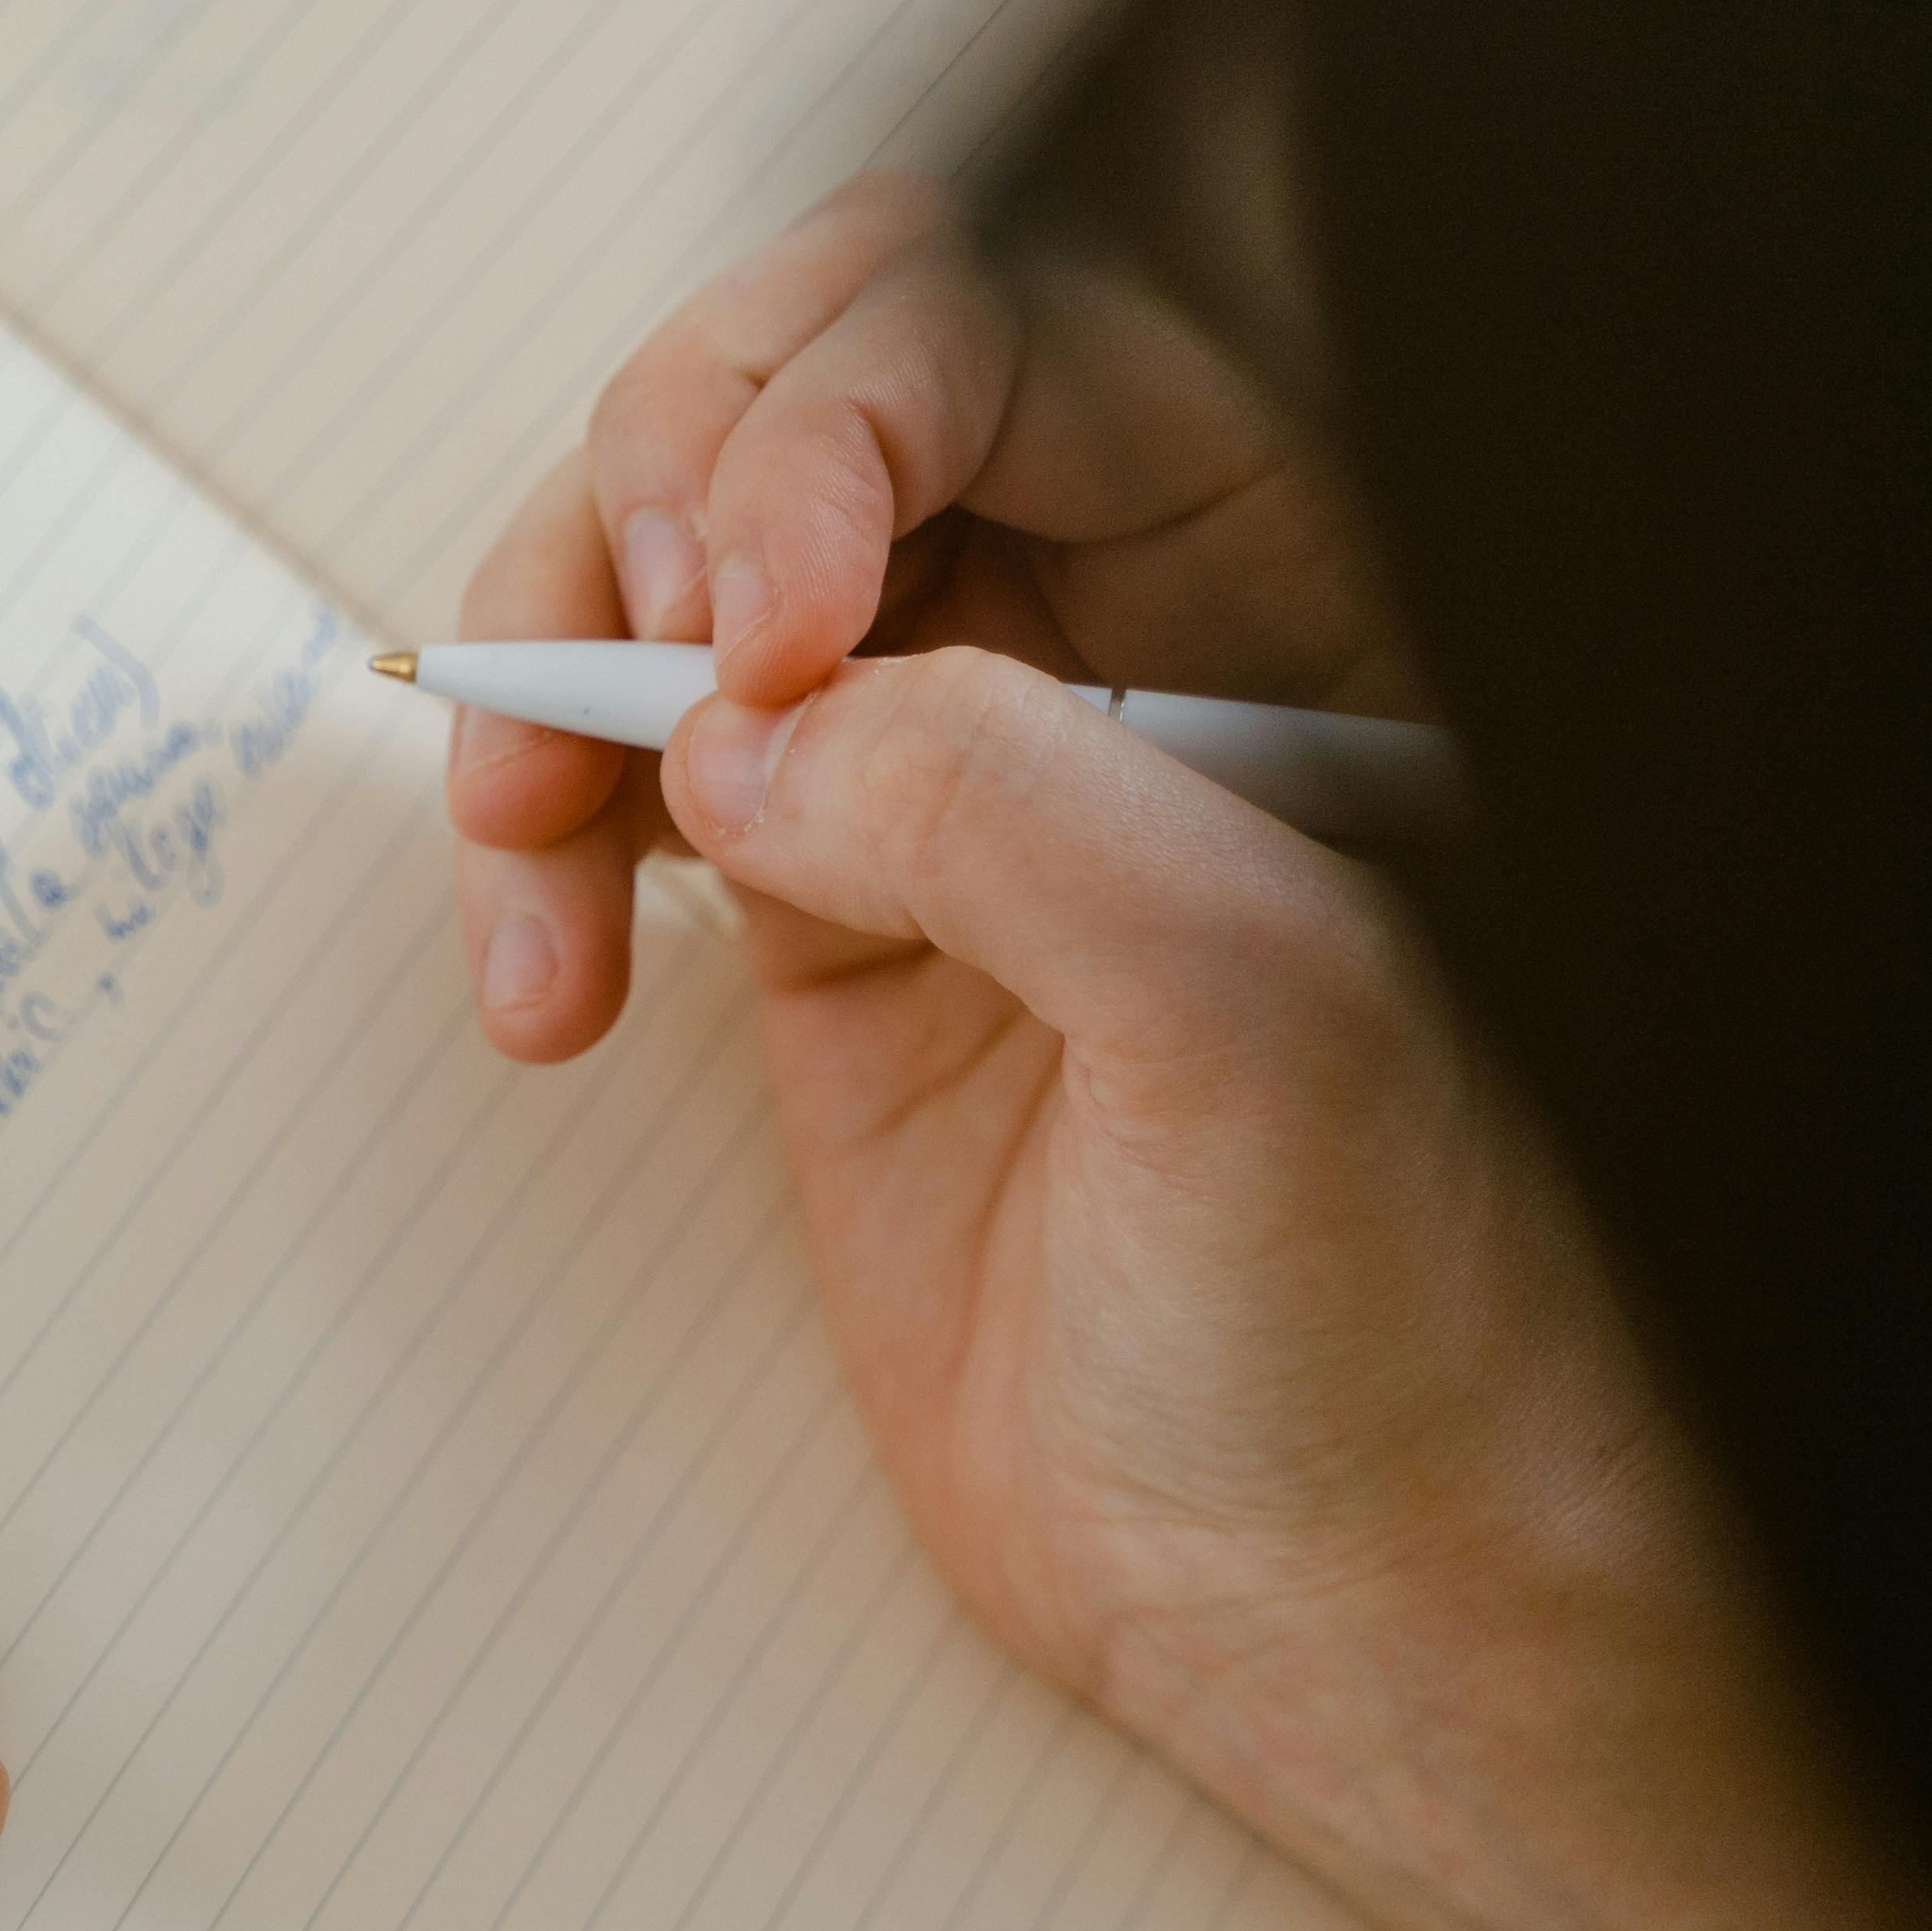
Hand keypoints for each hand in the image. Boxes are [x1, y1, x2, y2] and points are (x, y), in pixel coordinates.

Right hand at [449, 180, 1931, 1930]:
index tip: (779, 609)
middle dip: (672, 483)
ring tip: (531, 834)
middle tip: (647, 669)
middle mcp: (1112, 626)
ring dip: (557, 656)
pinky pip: (629, 778)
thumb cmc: (1401, 1314)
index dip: (848, 399)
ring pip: (683, 572)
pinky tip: (543, 973)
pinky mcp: (825, 922)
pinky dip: (533, 835)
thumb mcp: (1254, 1009)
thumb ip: (1007, 797)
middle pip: (809, 393)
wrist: (1344, 1600)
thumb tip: (750, 719)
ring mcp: (950, 770)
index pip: (1015, 330)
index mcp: (1286, 575)